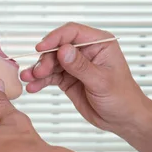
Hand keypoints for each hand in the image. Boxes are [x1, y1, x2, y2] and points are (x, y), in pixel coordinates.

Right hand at [20, 22, 150, 136]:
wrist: (123, 119)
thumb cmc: (122, 98)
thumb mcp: (101, 82)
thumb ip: (81, 66)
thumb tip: (63, 51)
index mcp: (99, 43)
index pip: (73, 32)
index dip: (55, 37)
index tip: (41, 47)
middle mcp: (86, 50)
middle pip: (58, 47)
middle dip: (45, 59)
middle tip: (38, 72)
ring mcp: (75, 64)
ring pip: (51, 61)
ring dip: (39, 70)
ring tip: (28, 79)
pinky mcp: (68, 78)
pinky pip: (51, 76)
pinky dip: (41, 81)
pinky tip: (33, 87)